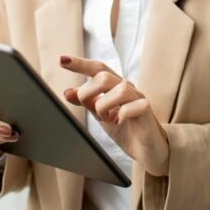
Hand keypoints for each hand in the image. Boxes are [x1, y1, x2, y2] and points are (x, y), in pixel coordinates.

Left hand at [59, 55, 169, 176]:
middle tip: (91, 110)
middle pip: (104, 77)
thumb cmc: (125, 129)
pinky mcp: (147, 111)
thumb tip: (68, 92)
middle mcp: (127, 88)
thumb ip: (86, 103)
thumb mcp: (100, 115)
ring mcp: (138, 98)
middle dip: (89, 93)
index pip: (97, 68)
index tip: (62, 59)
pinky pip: (134, 106)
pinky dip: (121, 115)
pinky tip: (119, 122)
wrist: (147, 150)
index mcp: (114, 86)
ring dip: (105, 106)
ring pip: (119, 89)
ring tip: (107, 119)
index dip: (80, 63)